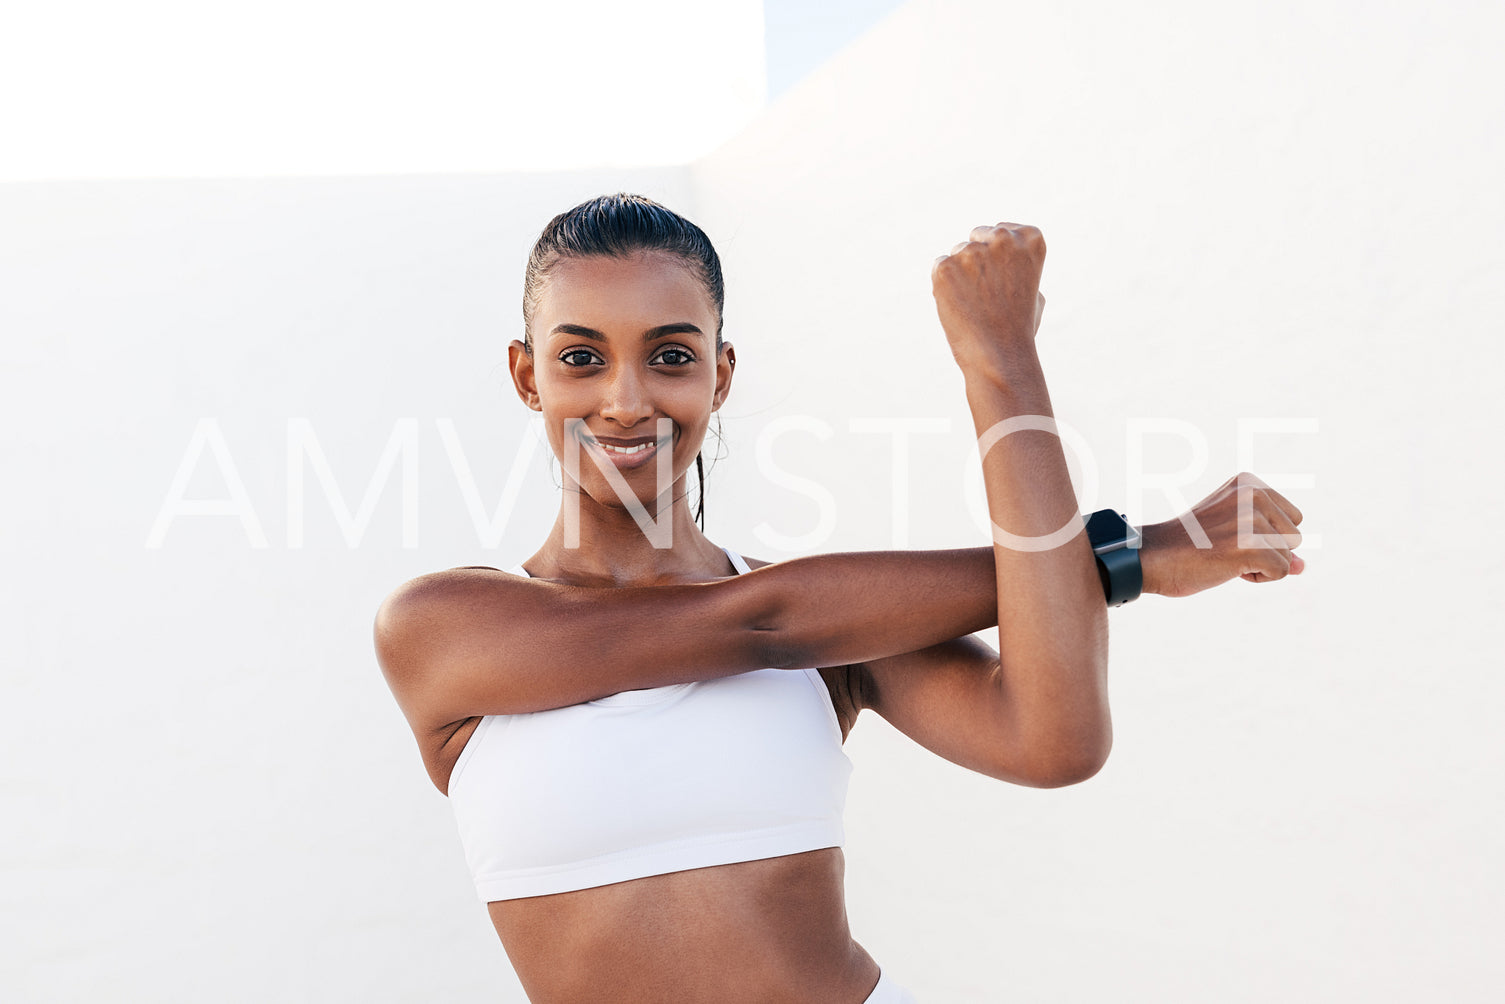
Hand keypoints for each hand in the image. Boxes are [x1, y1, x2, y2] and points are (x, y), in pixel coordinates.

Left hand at [932, 223, 1047, 372]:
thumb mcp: (1035, 290)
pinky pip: (940, 267)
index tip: (1004, 282)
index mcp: (1031, 238)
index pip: (1003, 231)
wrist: (1000, 356)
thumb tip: (1002, 255)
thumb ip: (1020, 265)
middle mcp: (1003, 238)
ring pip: (957, 254)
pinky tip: (959, 305)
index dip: (998, 258)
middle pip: (977, 238)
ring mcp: (972, 251)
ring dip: (960, 275)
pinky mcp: (945, 267)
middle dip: (976, 261)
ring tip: (975, 304)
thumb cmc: (1019, 328)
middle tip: (988, 296)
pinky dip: (943, 286)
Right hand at [1138, 472, 1305, 597]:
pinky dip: (1258, 578)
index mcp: (1249, 483)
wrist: (1153, 557)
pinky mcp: (1251, 546)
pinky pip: (1280, 572)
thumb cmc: (1190, 546)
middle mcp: (1253, 494)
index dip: (1267, 536)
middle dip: (1267, 550)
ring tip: (1224, 556)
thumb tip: (1303, 567)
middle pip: (1294, 536)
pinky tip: (1228, 568)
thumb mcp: (1234, 533)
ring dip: (1261, 565)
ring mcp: (1251, 520)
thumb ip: (1272, 543)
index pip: (1292, 518)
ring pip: (1288, 556)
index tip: (1230, 535)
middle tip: (1226, 547)